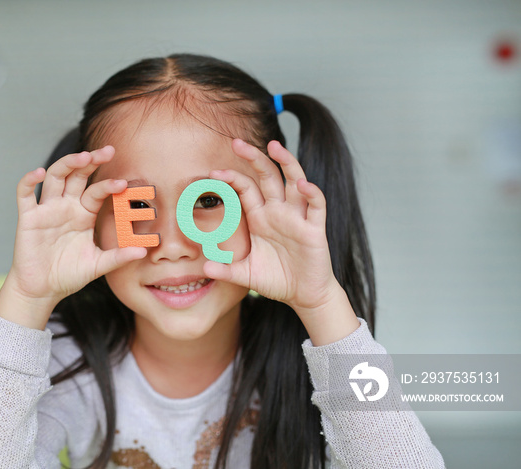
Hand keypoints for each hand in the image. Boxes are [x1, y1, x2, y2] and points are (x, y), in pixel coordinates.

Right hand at [0, 146, 146, 329]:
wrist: (42, 290)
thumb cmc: (68, 275)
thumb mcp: (98, 265)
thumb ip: (119, 257)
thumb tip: (144, 251)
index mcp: (83, 214)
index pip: (96, 191)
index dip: (108, 185)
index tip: (123, 183)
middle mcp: (66, 206)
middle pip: (77, 175)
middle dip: (90, 161)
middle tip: (106, 152)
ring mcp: (46, 209)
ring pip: (55, 177)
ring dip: (67, 164)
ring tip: (82, 157)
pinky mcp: (27, 217)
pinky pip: (25, 194)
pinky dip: (29, 180)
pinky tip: (39, 172)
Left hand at [205, 140, 358, 343]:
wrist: (303, 294)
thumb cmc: (276, 279)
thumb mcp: (246, 274)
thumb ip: (226, 269)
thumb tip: (204, 268)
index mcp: (261, 217)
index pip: (245, 189)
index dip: (231, 178)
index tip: (213, 173)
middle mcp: (279, 212)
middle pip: (267, 176)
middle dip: (254, 158)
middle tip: (237, 142)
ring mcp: (297, 217)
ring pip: (294, 181)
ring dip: (286, 162)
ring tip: (274, 146)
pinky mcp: (314, 229)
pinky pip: (316, 206)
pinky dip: (312, 194)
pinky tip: (304, 185)